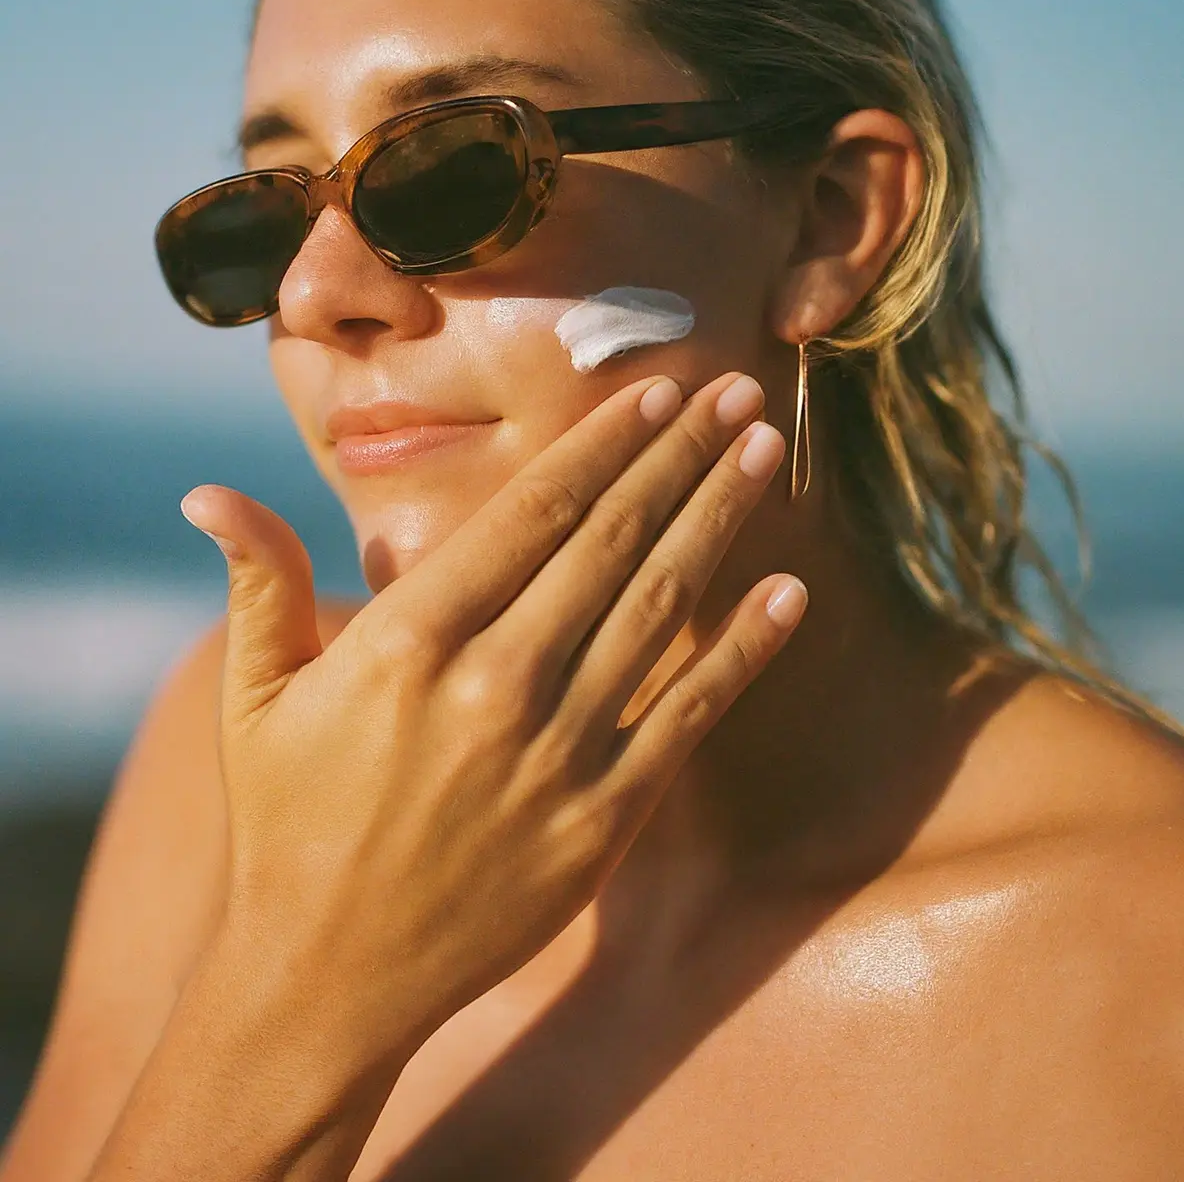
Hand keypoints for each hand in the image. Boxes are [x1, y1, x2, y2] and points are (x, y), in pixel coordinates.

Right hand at [178, 371, 807, 1071]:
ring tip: (763, 454)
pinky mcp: (603, 818)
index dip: (604, 444)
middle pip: (611, 540)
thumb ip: (258, 584)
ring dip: (718, 521)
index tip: (656, 393)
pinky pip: (689, 715)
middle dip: (681, 457)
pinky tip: (790, 594)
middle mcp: (495, 681)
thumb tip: (204, 491)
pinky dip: (745, 650)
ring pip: (660, 607)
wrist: (328, 980)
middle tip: (737, 393)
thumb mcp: (254, 698)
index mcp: (410, 638)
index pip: (533, 511)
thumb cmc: (287, 826)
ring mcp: (558, 751)